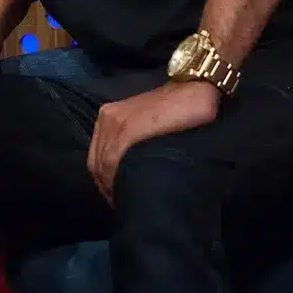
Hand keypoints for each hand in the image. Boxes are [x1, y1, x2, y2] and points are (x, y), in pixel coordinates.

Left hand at [87, 81, 220, 203]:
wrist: (195, 87)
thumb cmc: (178, 108)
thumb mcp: (150, 125)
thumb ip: (139, 142)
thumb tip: (136, 173)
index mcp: (109, 116)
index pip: (98, 158)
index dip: (106, 182)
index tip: (119, 198)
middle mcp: (107, 118)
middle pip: (97, 164)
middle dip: (108, 188)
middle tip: (124, 205)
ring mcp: (114, 121)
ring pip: (103, 166)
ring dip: (112, 187)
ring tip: (128, 203)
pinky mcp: (127, 129)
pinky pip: (112, 161)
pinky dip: (116, 181)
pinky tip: (129, 193)